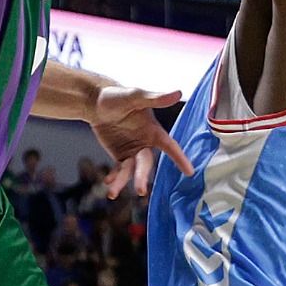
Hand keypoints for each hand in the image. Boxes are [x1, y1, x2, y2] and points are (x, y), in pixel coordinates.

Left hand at [89, 84, 195, 199]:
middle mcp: (146, 143)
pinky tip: (108, 183)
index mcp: (153, 130)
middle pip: (147, 163)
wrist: (96, 102)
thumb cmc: (117, 96)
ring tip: (113, 192)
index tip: (190, 172)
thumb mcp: (135, 96)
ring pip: (131, 170)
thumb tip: (178, 93)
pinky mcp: (120, 155)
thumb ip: (155, 98)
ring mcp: (133, 150)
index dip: (180, 158)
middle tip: (140, 190)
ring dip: (123, 181)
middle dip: (143, 176)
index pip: (170, 146)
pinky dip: (114, 177)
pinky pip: (120, 169)